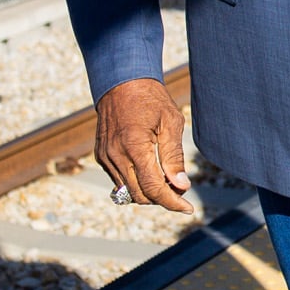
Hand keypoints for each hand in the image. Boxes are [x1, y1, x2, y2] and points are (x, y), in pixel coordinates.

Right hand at [94, 77, 197, 213]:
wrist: (121, 81)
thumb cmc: (150, 99)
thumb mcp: (171, 122)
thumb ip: (174, 156)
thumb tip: (181, 185)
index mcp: (134, 146)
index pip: (154, 188)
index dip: (172, 202)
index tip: (187, 208)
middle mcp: (116, 155)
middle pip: (140, 195)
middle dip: (162, 198)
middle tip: (180, 188)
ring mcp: (105, 157)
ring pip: (128, 191)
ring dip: (148, 192)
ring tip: (166, 178)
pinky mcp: (101, 156)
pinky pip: (119, 180)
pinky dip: (135, 182)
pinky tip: (149, 169)